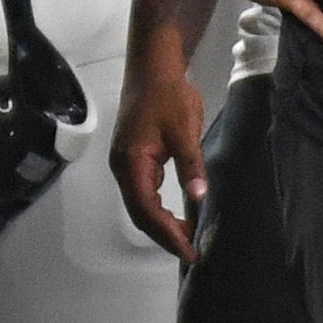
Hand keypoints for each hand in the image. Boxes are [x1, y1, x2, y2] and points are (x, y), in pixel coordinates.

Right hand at [111, 48, 207, 261]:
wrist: (152, 70)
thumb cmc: (168, 97)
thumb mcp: (185, 131)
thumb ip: (190, 165)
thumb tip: (199, 198)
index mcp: (132, 164)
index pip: (147, 210)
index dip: (167, 234)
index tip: (189, 252)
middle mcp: (122, 168)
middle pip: (139, 213)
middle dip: (163, 235)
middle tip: (190, 252)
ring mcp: (126, 164)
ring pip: (140, 205)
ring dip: (161, 223)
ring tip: (187, 238)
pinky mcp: (133, 159)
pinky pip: (143, 193)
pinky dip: (158, 209)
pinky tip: (176, 214)